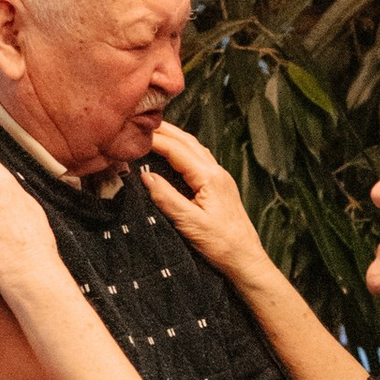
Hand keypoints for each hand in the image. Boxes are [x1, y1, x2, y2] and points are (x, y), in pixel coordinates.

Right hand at [140, 124, 274, 290]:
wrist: (246, 258)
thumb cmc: (222, 244)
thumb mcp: (190, 223)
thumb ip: (167, 198)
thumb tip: (145, 176)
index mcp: (209, 177)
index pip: (176, 149)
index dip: (154, 140)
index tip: (133, 134)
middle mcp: (216, 172)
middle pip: (187, 141)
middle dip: (163, 130)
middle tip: (140, 121)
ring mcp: (219, 177)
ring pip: (194, 147)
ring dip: (174, 137)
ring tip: (153, 131)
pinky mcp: (219, 186)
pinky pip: (198, 158)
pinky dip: (182, 149)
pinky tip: (173, 152)